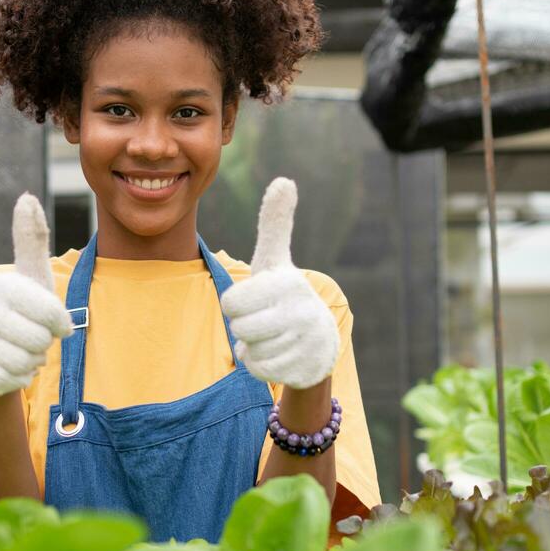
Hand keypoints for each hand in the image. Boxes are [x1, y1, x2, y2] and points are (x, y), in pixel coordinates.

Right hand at [0, 194, 72, 394]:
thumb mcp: (31, 276)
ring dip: (30, 363)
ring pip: (28, 363)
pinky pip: (13, 381)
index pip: (56, 317)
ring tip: (16, 351)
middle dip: (42, 345)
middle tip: (27, 337)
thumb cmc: (19, 310)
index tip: (46, 320)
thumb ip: (31, 239)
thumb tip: (26, 196)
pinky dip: (16, 379)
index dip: (59, 325)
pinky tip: (4, 366)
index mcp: (3, 286)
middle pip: (41, 342)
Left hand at [220, 178, 338, 388]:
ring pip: (250, 350)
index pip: (231, 302)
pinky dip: (261, 365)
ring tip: (272, 336)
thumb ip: (275, 223)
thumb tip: (284, 180)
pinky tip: (278, 354)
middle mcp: (300, 310)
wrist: (318, 341)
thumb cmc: (284, 296)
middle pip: (239, 328)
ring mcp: (304, 342)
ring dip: (253, 347)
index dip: (235, 305)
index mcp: (286, 282)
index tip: (254, 300)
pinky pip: (260, 370)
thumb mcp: (275, 261)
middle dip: (244, 327)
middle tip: (263, 320)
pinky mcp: (304, 367)